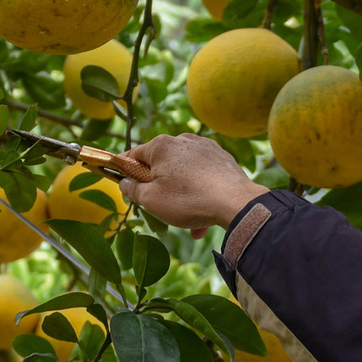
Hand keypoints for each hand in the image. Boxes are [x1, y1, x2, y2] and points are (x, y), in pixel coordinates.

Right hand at [118, 134, 268, 229]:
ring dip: (181, 195)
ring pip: (183, 173)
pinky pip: (202, 175)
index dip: (126, 170)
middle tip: (160, 208)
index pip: (134, 155)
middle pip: (161, 164)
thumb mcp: (152, 200)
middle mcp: (183, 140)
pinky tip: (205, 216)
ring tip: (189, 221)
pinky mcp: (222, 157)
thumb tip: (124, 182)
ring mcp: (205, 147)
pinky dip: (200, 192)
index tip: (125, 183)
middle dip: (159, 187)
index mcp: (161, 145)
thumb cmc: (189, 200)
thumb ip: (133, 190)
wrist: (236, 203)